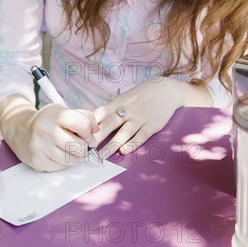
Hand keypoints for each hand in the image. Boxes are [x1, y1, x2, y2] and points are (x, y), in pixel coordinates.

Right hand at [0, 99, 99, 171]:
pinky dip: (64, 163)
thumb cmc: (46, 121)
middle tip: (81, 145)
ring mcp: (40, 147)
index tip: (88, 135)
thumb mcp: (63, 111)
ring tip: (69, 149)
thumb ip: (83, 116)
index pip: (82, 125)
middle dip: (84, 148)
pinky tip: (58, 154)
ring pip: (71, 160)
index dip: (89, 133)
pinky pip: (61, 168)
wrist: (19, 129)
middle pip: (79, 147)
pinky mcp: (37, 162)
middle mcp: (46, 130)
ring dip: (75, 157)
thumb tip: (96, 130)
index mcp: (54, 115)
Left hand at [93, 79, 211, 157]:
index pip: (101, 113)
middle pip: (110, 123)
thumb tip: (94, 119)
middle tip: (85, 148)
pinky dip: (133, 143)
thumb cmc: (143, 94)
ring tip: (101, 157)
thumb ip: (112, 108)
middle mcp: (128, 110)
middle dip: (97, 136)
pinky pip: (141, 135)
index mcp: (119, 102)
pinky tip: (124, 151)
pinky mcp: (153, 125)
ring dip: (112, 145)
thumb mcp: (126, 97)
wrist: (167, 89)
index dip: (90, 124)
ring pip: (124, 132)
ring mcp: (141, 117)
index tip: (80, 135)